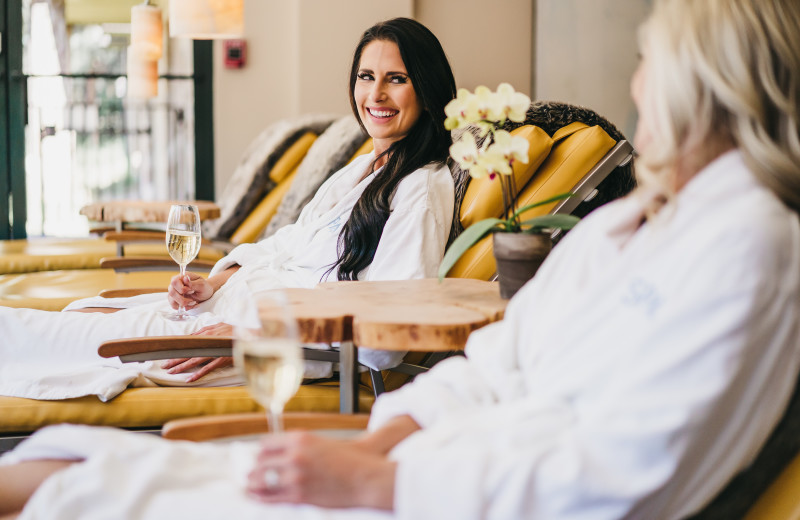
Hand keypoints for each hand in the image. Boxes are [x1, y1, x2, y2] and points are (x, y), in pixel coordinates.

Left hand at [160, 323, 234, 381]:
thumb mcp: (218, 325)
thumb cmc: (234, 330)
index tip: (167, 353)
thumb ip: (205, 330)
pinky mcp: (221, 359)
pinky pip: (207, 368)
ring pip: (194, 360)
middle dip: (175, 359)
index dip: (177, 348)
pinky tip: (189, 379)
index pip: (188, 342)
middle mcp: (208, 342)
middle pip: (188, 352)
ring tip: (171, 372)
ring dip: (182, 367)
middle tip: (163, 365)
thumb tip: (192, 336)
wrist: (249, 334)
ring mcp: (214, 351)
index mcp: (207, 333)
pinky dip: (198, 374)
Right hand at [167, 272, 213, 309]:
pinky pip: (174, 306)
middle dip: (183, 299)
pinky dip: (184, 307)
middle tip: (193, 299)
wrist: (206, 293)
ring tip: (193, 302)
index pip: (174, 282)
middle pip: (172, 292)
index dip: (182, 288)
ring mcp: (174, 293)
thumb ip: (192, 283)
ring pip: (172, 301)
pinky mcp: (175, 300)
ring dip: (184, 304)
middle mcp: (176, 285)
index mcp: (181, 277)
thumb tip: (185, 278)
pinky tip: (191, 305)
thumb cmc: (204, 287)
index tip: (191, 291)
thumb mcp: (202, 284)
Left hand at [247, 432, 395, 509]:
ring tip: (250, 486)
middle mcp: (294, 455)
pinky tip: (257, 496)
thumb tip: (278, 453)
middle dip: (255, 469)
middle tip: (251, 474)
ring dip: (253, 483)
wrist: (366, 478)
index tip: (259, 458)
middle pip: (260, 462)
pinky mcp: (298, 496)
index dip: (261, 453)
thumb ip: (299, 446)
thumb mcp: (321, 443)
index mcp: (299, 438)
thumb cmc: (348, 460)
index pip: (266, 444)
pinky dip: (261, 497)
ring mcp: (295, 477)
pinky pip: (271, 497)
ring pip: (261, 480)